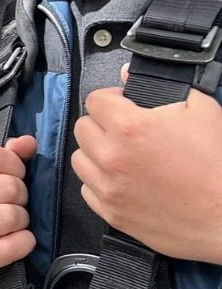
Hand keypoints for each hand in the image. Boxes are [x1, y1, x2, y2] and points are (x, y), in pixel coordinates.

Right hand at [0, 135, 37, 288]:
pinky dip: (25, 243)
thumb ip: (8, 157)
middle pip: (8, 186)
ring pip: (12, 215)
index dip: (15, 165)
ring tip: (13, 225)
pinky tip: (16, 243)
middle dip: (21, 196)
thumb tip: (28, 142)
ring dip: (23, 221)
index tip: (15, 177)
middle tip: (13, 205)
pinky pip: (15, 244)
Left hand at [72, 82, 221, 262]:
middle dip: (101, 124)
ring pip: (80, 159)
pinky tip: (122, 179)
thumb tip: (130, 76)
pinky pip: (88, 190)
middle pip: (82, 128)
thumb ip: (165, 89)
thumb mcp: (201, 110)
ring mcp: (108, 187)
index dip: (111, 98)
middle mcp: (111, 157)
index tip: (122, 104)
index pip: (95, 100)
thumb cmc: (216, 166)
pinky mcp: (111, 213)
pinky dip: (100, 182)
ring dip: (96, 153)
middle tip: (123, 129)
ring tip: (121, 154)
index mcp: (129, 127)